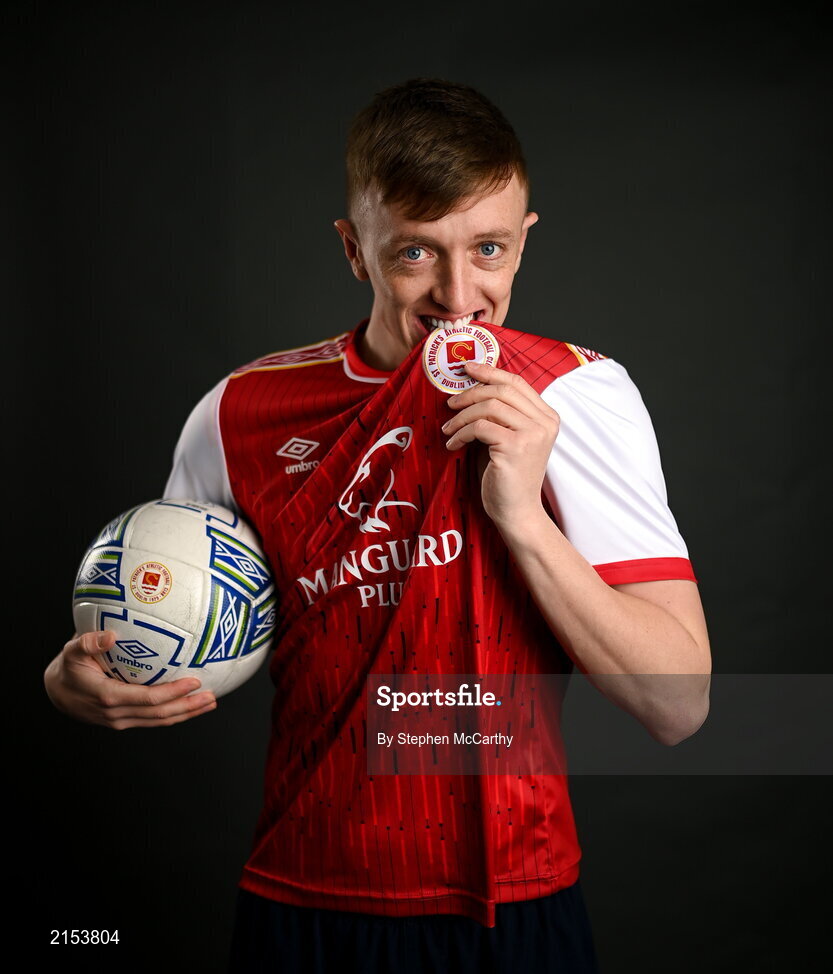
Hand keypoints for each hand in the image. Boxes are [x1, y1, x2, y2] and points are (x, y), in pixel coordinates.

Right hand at [44, 630, 216, 729]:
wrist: (57, 691)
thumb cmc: (68, 667)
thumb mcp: (72, 650)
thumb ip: (89, 642)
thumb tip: (111, 635)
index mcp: (108, 696)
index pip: (148, 698)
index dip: (173, 692)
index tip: (194, 681)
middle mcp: (116, 713)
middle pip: (159, 714)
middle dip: (188, 707)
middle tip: (211, 697)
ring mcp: (121, 720)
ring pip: (158, 720)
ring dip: (186, 713)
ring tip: (209, 704)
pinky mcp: (125, 720)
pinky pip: (152, 719)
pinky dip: (173, 714)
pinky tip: (190, 705)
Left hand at [441, 360, 559, 526]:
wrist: (517, 512)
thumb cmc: (507, 476)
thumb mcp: (507, 438)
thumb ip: (501, 414)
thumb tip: (471, 388)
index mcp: (547, 417)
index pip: (516, 382)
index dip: (489, 371)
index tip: (466, 368)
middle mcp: (544, 422)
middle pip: (501, 390)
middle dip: (470, 393)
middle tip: (450, 404)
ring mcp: (532, 434)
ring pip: (488, 406)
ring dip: (461, 416)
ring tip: (448, 430)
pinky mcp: (515, 447)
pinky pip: (479, 427)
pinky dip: (461, 434)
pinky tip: (453, 445)